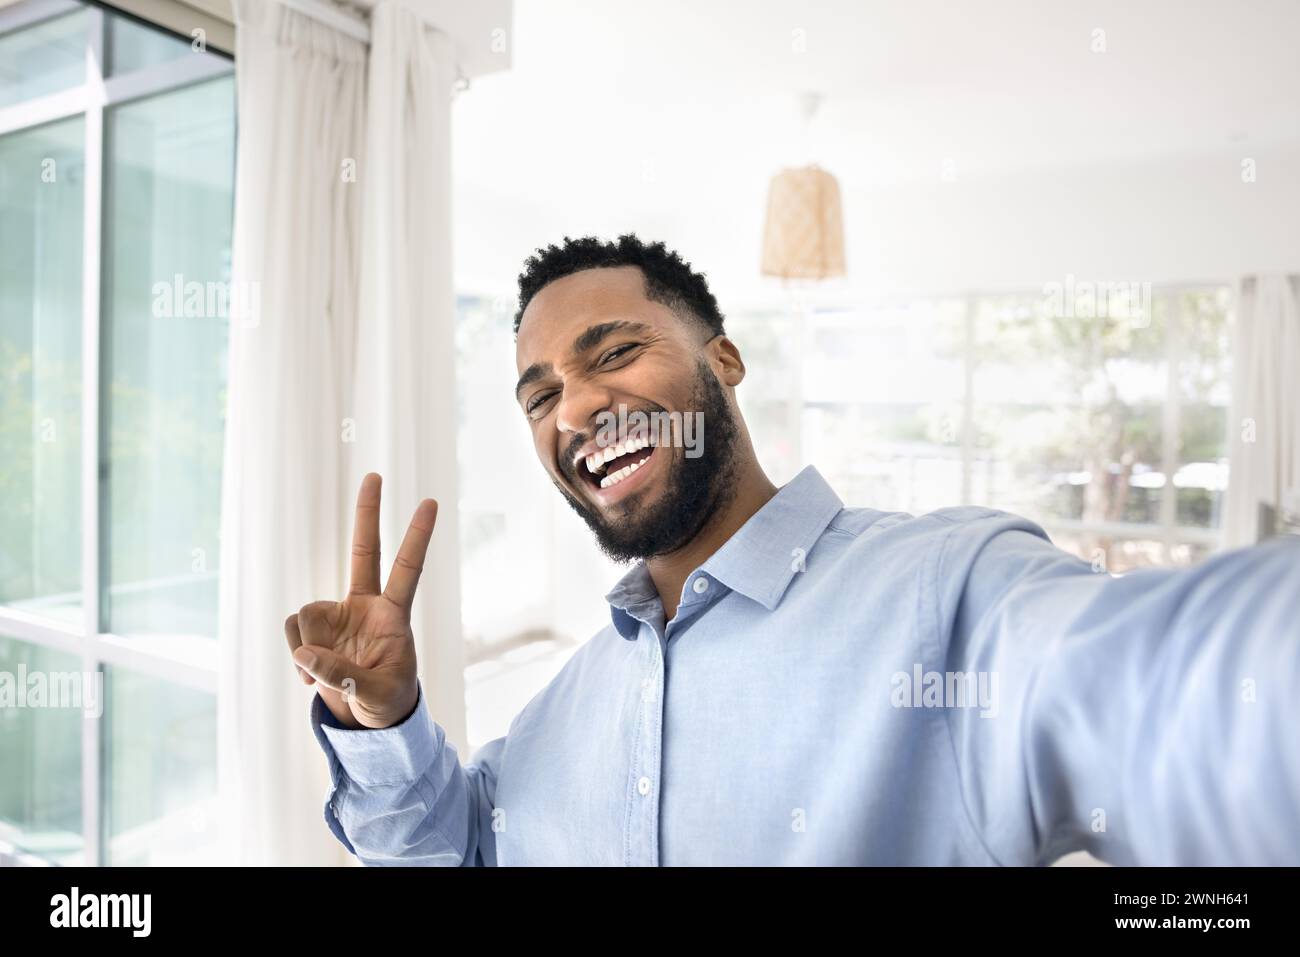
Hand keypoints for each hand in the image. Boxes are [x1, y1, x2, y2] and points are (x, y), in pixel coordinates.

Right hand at [285, 473, 436, 728]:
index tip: (431, 501)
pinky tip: (308, 677)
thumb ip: (342, 675)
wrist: (368, 720)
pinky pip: (295, 633)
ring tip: (320, 678)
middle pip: (364, 553)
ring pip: (309, 613)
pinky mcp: (314, 632)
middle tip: (373, 475)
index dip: (417, 537)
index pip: (407, 569)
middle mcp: (365, 607)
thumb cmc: (386, 702)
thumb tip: (305, 653)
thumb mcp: (375, 695)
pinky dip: (297, 657)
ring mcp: (337, 616)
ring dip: (308, 648)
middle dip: (366, 515)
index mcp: (393, 616)